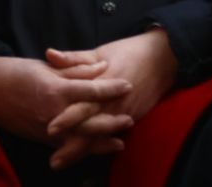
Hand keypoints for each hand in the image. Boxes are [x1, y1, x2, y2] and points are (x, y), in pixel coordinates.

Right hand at [0, 54, 131, 144]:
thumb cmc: (14, 72)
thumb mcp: (44, 66)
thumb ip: (74, 69)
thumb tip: (101, 67)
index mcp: (56, 89)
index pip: (91, 89)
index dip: (111, 87)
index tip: (127, 84)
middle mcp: (55, 112)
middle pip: (91, 120)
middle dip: (112, 120)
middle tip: (130, 118)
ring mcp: (49, 128)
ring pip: (82, 138)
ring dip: (103, 140)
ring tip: (121, 141)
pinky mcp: (42, 138)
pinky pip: (68, 146)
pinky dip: (84, 149)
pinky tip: (96, 150)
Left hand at [42, 32, 177, 169]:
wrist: (163, 60)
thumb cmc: (127, 52)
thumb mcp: (98, 52)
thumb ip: (73, 58)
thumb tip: (48, 54)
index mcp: (102, 85)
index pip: (83, 106)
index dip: (67, 119)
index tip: (50, 129)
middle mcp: (113, 103)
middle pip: (90, 129)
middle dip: (72, 145)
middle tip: (54, 160)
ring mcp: (124, 113)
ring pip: (100, 137)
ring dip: (82, 150)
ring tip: (62, 160)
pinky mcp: (131, 118)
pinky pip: (112, 135)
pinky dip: (98, 146)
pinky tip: (83, 154)